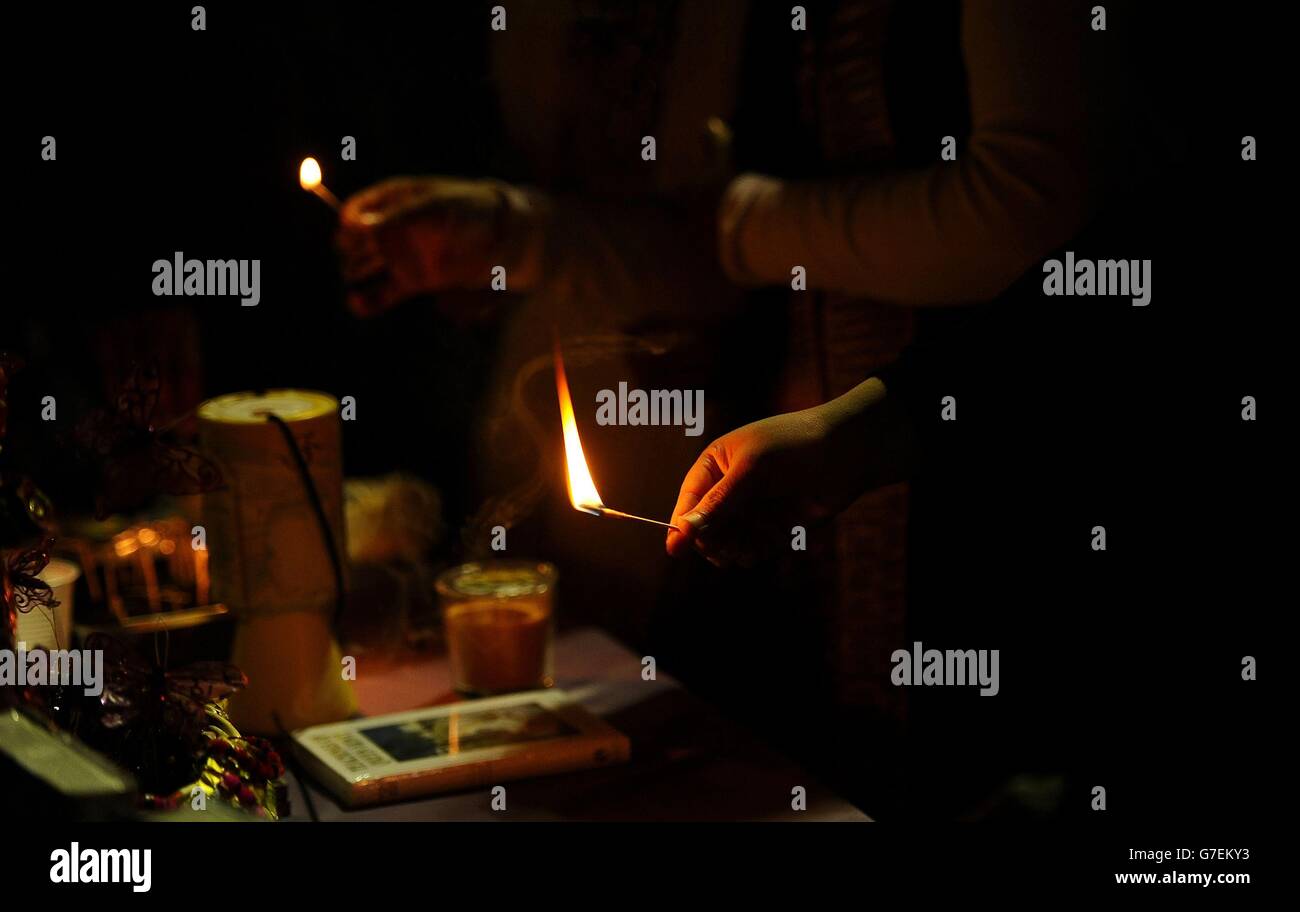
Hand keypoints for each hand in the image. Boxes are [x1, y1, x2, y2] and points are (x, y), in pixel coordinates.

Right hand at [336, 176, 546, 316]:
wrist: (503, 240)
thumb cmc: (469, 211)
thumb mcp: (433, 207)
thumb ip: (398, 217)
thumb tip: (357, 226)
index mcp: (392, 201)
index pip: (354, 211)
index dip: (348, 223)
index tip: (353, 232)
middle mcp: (391, 229)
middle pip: (353, 242)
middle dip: (350, 250)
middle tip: (365, 254)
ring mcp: (400, 257)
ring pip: (362, 268)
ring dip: (354, 274)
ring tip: (356, 278)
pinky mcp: (411, 282)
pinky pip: (381, 295)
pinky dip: (367, 302)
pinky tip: (357, 304)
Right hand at [666, 378, 910, 566]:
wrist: (847, 454)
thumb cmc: (794, 447)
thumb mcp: (751, 470)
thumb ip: (718, 502)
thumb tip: (683, 530)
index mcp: (716, 464)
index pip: (689, 499)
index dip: (682, 523)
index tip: (676, 548)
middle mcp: (730, 489)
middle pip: (705, 527)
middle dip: (713, 541)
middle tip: (725, 551)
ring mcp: (751, 510)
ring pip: (728, 542)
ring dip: (733, 550)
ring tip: (747, 551)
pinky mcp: (773, 527)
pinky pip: (752, 549)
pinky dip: (755, 553)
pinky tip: (765, 548)